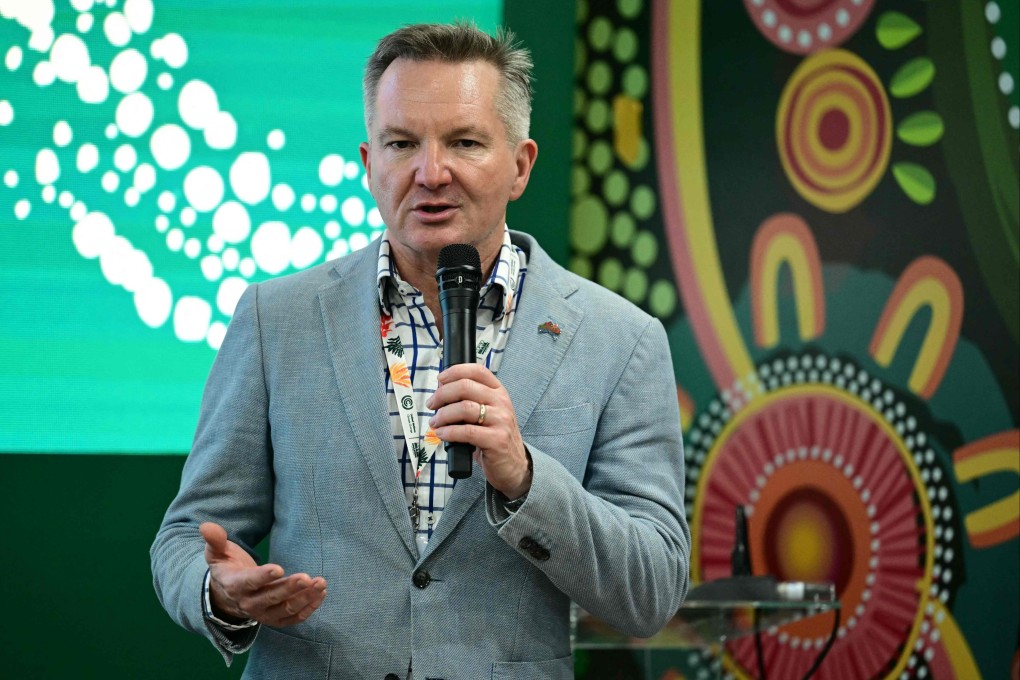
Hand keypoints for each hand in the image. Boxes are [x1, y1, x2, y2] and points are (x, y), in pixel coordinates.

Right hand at [200, 522, 326, 626]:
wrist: (228, 596)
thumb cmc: (227, 569)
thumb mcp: (217, 554)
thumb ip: (215, 541)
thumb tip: (206, 526)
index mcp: (234, 586)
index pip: (249, 583)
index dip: (263, 576)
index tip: (279, 568)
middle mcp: (249, 603)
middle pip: (271, 598)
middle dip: (289, 588)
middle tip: (306, 577)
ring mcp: (263, 614)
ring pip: (285, 609)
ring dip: (304, 598)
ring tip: (320, 583)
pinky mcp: (276, 619)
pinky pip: (293, 618)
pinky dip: (308, 608)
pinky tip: (320, 594)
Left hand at [427, 364, 531, 498]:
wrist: (513, 464)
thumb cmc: (494, 436)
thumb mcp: (488, 412)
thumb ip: (471, 400)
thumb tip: (441, 392)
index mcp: (499, 391)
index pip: (478, 371)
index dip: (456, 371)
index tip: (440, 379)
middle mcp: (502, 402)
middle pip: (466, 387)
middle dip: (442, 394)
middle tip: (431, 404)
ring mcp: (501, 421)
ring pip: (464, 408)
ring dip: (443, 415)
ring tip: (434, 422)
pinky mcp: (497, 440)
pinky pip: (467, 431)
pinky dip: (449, 432)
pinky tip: (442, 434)